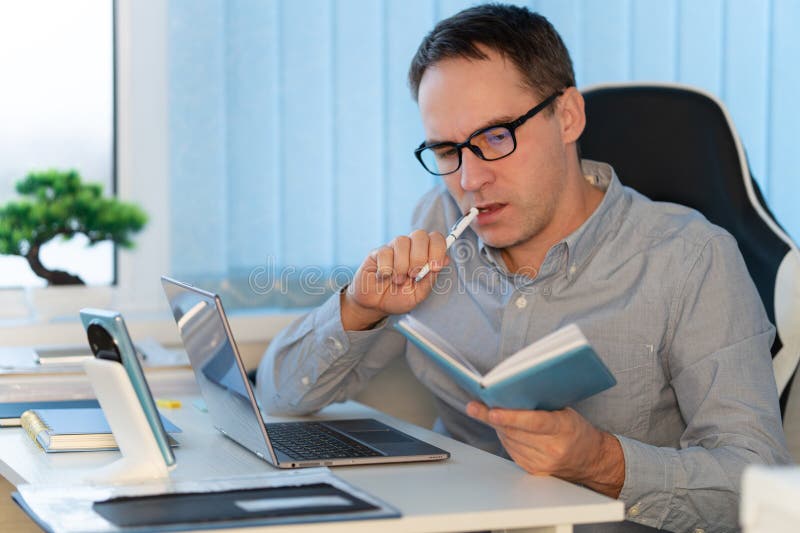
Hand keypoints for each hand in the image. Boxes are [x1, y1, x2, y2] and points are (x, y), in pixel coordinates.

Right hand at [341, 230, 448, 330]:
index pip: (436, 239)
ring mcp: (393, 248)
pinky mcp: (377, 253)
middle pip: (420, 235)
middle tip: (414, 274)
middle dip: (419, 257)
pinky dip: (386, 268)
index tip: (435, 266)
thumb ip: (430, 278)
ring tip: (398, 280)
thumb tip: (445, 260)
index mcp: (424, 255)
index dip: (438, 249)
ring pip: (401, 242)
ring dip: (402, 265)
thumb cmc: (399, 298)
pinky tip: (384, 277)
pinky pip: (384, 252)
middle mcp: (410, 248)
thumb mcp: (419, 294)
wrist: (375, 305)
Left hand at [466, 402, 624, 497]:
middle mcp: (552, 448)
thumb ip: (541, 404)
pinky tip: (501, 427)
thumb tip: (511, 391)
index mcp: (563, 429)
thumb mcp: (565, 411)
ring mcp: (542, 462)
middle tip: (474, 406)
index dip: (511, 417)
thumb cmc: (576, 430)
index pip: (533, 422)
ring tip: (484, 411)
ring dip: (496, 426)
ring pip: (509, 441)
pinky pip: (511, 450)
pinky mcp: (534, 471)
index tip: (492, 412)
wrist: (590, 459)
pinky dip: (504, 437)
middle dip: (491, 418)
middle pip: (515, 432)